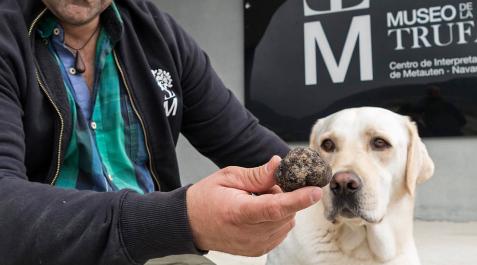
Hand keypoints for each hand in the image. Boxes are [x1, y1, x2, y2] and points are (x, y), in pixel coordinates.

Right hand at [186, 156, 321, 255]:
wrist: (190, 224)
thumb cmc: (206, 198)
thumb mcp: (228, 177)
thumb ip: (257, 174)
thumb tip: (279, 164)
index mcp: (238, 213)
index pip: (274, 207)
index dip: (297, 199)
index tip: (315, 190)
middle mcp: (248, 233)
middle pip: (284, 214)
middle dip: (286, 196)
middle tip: (268, 185)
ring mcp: (254, 245)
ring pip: (286, 223)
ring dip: (282, 208)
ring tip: (259, 199)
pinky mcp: (257, 250)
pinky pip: (280, 231)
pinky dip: (278, 218)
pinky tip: (260, 211)